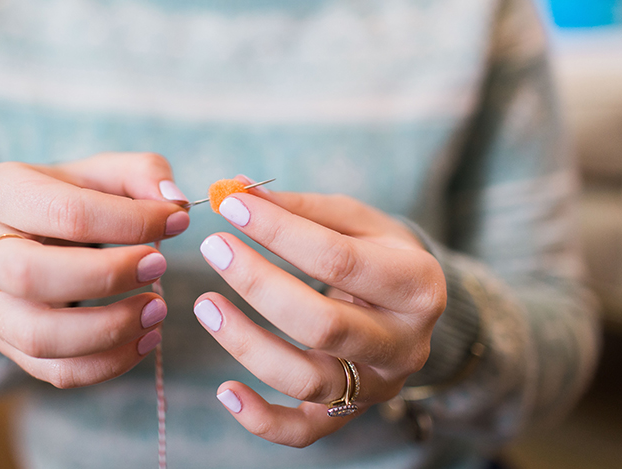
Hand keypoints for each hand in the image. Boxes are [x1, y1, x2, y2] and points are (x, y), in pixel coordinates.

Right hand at [0, 153, 189, 387]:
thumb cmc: (72, 199)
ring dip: (109, 330)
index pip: (66, 213)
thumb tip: (174, 202)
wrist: (27, 234)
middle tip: (159, 266)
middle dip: (107, 276)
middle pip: (31, 275)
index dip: (131, 221)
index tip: (176, 222)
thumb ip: (144, 173)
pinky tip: (145, 341)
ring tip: (157, 312)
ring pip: (37, 336)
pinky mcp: (4, 342)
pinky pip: (53, 371)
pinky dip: (107, 364)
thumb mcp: (104, 173)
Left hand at [194, 178, 445, 446]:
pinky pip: (304, 432)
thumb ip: (300, 208)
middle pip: (322, 325)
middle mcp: (404, 344)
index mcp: (417, 284)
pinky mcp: (350, 413)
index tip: (229, 206)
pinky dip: (261, 420)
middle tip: (215, 248)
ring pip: (306, 380)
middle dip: (258, 284)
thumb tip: (236, 188)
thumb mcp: (354, 221)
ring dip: (245, 343)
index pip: (338, 260)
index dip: (278, 232)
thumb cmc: (378, 253)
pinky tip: (224, 391)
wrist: (411, 307)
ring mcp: (377, 386)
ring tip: (204, 304)